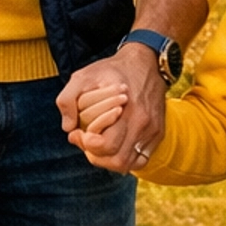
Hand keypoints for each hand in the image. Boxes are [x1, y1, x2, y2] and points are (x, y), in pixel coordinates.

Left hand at [57, 43, 163, 172]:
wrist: (146, 62)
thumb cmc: (112, 70)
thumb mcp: (83, 75)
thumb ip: (68, 99)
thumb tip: (68, 127)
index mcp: (126, 109)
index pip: (106, 145)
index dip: (87, 145)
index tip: (78, 133)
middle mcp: (143, 122)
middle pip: (118, 160)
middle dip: (96, 156)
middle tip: (87, 142)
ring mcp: (153, 129)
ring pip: (130, 164)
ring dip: (110, 161)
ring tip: (99, 147)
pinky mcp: (158, 132)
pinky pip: (142, 159)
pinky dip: (125, 158)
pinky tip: (114, 147)